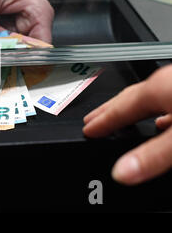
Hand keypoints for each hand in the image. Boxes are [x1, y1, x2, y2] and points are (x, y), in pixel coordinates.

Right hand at [83, 65, 171, 185]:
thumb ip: (151, 155)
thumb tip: (122, 172)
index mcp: (156, 89)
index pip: (118, 109)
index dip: (101, 122)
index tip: (88, 130)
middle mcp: (165, 81)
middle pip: (128, 97)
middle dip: (108, 111)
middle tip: (92, 120)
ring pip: (149, 96)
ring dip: (133, 110)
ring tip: (122, 119)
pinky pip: (168, 97)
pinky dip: (159, 109)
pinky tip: (165, 120)